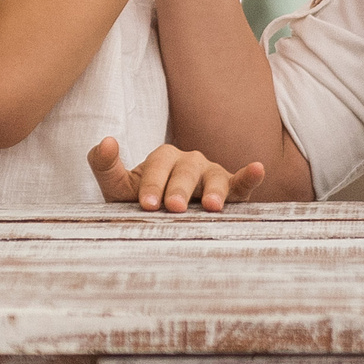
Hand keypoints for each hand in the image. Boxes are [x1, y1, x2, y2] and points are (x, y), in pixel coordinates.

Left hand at [89, 136, 266, 213]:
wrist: (163, 223)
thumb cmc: (141, 205)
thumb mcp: (119, 189)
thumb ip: (105, 167)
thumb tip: (106, 140)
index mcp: (163, 159)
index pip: (158, 167)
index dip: (152, 185)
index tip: (146, 205)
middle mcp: (188, 162)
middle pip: (185, 171)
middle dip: (179, 189)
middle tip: (173, 208)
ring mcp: (211, 175)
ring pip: (213, 177)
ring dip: (214, 189)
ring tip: (212, 207)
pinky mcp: (231, 191)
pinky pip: (241, 183)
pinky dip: (250, 176)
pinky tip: (258, 169)